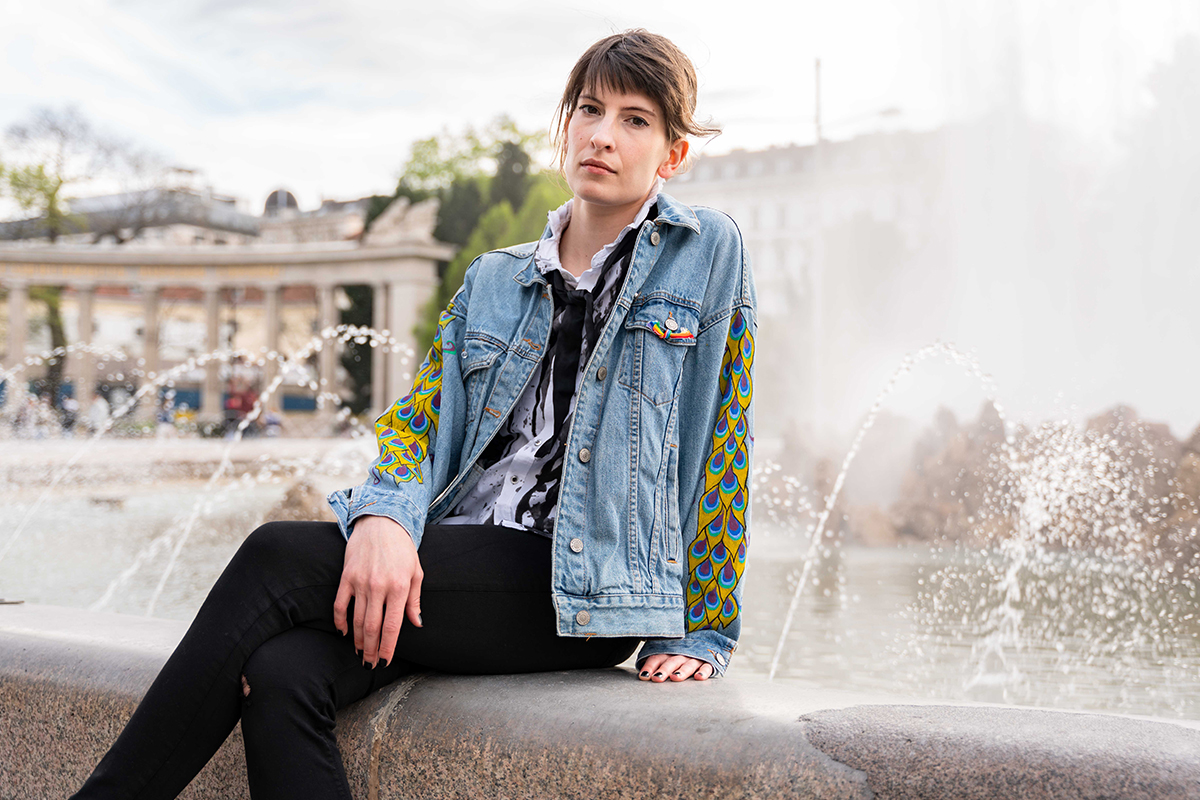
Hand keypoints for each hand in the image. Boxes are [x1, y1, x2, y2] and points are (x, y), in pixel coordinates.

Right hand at [333, 515, 422, 667]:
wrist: (382, 523)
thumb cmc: (403, 549)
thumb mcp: (416, 572)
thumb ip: (415, 600)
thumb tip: (416, 624)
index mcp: (399, 587)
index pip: (392, 626)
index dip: (387, 647)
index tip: (385, 662)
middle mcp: (379, 586)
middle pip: (372, 628)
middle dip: (371, 650)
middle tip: (369, 665)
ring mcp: (360, 582)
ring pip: (357, 620)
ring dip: (357, 640)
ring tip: (360, 654)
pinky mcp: (346, 577)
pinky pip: (340, 604)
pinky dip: (340, 621)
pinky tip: (344, 632)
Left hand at [637, 654, 713, 682]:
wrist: (704, 643)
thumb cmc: (679, 655)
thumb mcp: (666, 656)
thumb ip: (654, 663)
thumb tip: (642, 675)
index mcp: (668, 652)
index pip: (657, 658)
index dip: (650, 666)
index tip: (644, 676)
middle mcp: (681, 654)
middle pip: (671, 661)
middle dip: (664, 670)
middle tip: (656, 678)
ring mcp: (695, 658)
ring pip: (688, 665)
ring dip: (681, 671)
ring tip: (675, 678)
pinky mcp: (708, 663)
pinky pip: (707, 667)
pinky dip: (703, 672)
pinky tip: (698, 677)